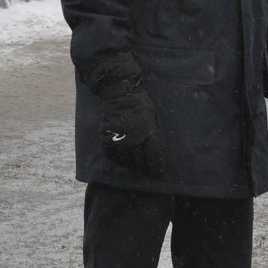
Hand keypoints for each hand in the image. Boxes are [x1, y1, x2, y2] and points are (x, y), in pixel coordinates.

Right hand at [84, 56, 165, 176]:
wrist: (118, 93)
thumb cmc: (140, 104)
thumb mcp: (154, 117)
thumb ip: (157, 134)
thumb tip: (161, 152)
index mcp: (148, 133)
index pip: (154, 156)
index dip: (157, 167)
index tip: (159, 174)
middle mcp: (134, 139)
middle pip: (140, 161)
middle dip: (145, 169)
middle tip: (147, 173)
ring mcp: (119, 139)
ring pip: (126, 161)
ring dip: (132, 167)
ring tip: (136, 168)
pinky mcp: (107, 138)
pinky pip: (112, 155)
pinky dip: (118, 160)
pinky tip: (122, 161)